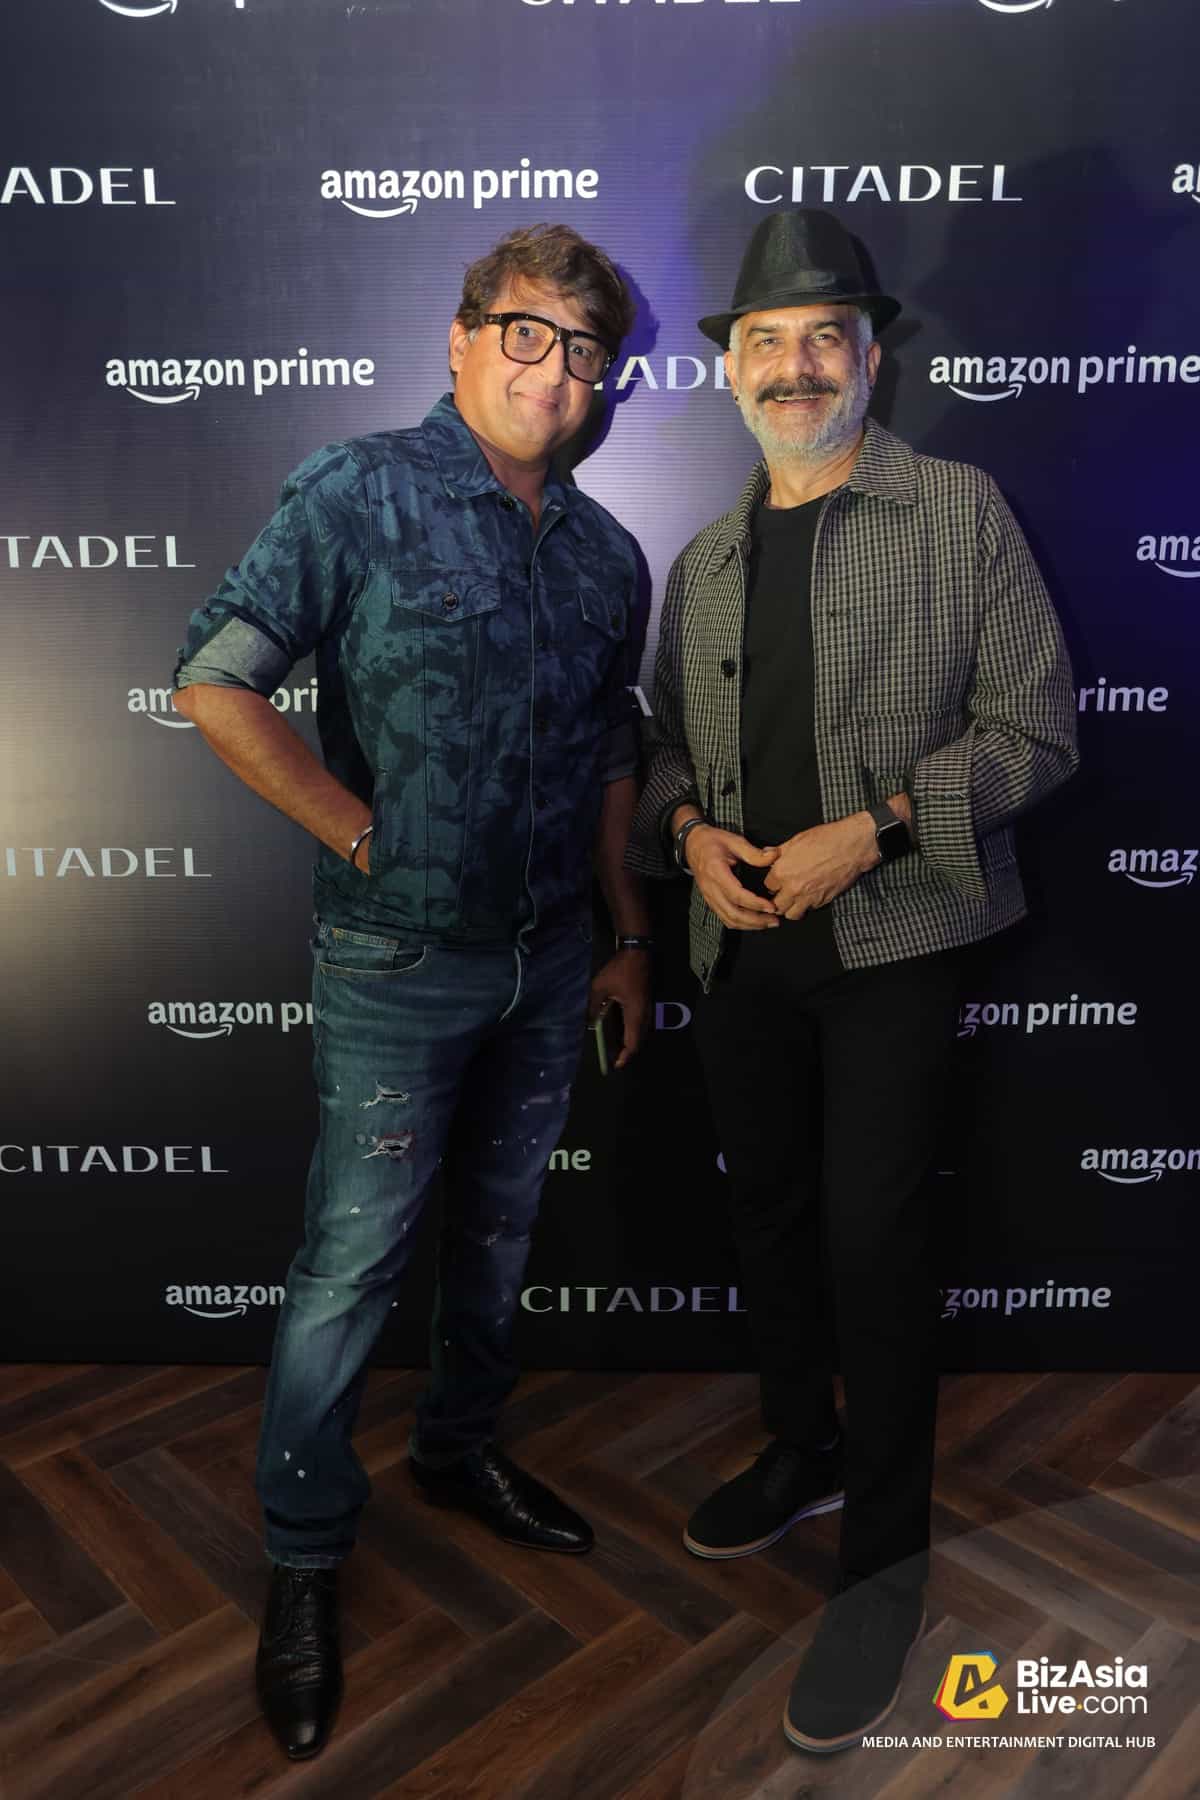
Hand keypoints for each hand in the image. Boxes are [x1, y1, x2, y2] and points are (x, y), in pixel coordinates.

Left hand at [587, 950, 650, 1069]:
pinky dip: (633, 1031)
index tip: (616, 1064)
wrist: (638, 952)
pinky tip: (622, 1029)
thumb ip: (594, 1007)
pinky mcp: (646, 1002)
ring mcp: (648, 1008)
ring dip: (631, 1041)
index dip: (625, 1056)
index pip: (632, 1042)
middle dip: (627, 1051)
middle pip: (639, 1040)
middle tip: (614, 1058)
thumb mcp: (600, 987)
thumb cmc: (619, 970)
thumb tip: (589, 1023)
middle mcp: (644, 1014)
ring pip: (641, 1032)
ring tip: (617, 1047)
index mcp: (635, 1014)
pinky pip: (641, 1023)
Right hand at [686, 825, 780, 929]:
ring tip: (767, 922)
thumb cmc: (712, 841)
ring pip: (729, 919)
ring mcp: (709, 897)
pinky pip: (725, 917)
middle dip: (755, 920)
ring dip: (749, 925)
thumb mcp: (734, 841)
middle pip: (733, 913)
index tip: (771, 906)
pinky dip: (740, 924)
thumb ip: (754, 852)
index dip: (755, 904)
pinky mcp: (711, 900)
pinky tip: (753, 922)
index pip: (736, 895)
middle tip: (774, 920)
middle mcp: (711, 888)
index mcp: (716, 872)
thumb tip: (774, 856)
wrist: (693, 844)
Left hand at [762, 814, 877, 919]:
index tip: (777, 880)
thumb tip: (767, 852)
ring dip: (790, 908)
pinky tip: (809, 897)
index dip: (772, 882)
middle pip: (776, 905)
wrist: (852, 846)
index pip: (768, 886)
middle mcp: (793, 888)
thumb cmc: (826, 839)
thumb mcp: (797, 840)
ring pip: (791, 914)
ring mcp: (808, 897)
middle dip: (778, 900)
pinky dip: (808, 906)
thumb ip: (778, 851)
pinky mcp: (823, 901)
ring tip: (793, 901)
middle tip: (782, 894)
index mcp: (783, 871)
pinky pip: (810, 910)